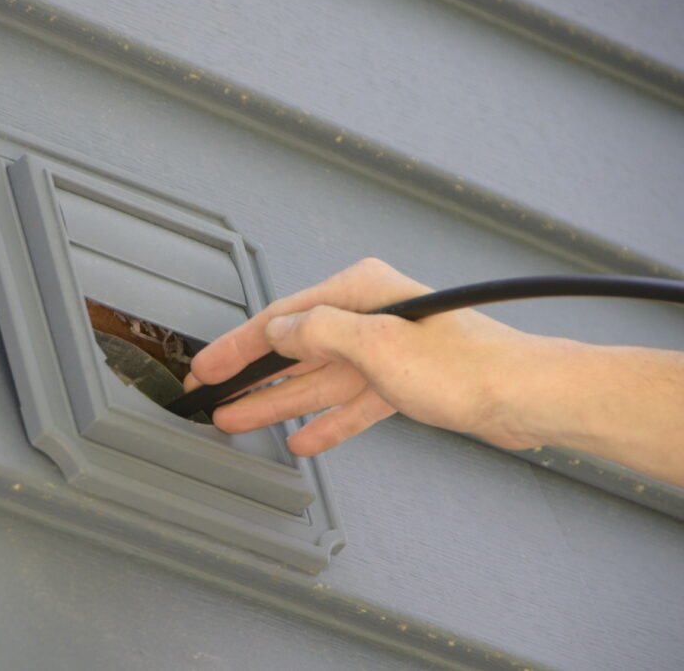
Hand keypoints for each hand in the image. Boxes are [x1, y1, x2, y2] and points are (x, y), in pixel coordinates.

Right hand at [184, 258, 529, 455]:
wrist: (524, 396)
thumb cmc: (465, 364)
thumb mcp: (375, 343)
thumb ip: (318, 332)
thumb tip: (279, 330)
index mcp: (360, 293)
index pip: (281, 319)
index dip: (238, 346)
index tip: (208, 366)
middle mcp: (369, 317)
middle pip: (293, 350)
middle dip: (251, 376)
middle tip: (212, 394)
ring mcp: (385, 351)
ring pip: (316, 381)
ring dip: (278, 402)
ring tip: (237, 419)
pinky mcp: (402, 383)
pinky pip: (350, 404)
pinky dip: (326, 421)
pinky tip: (302, 438)